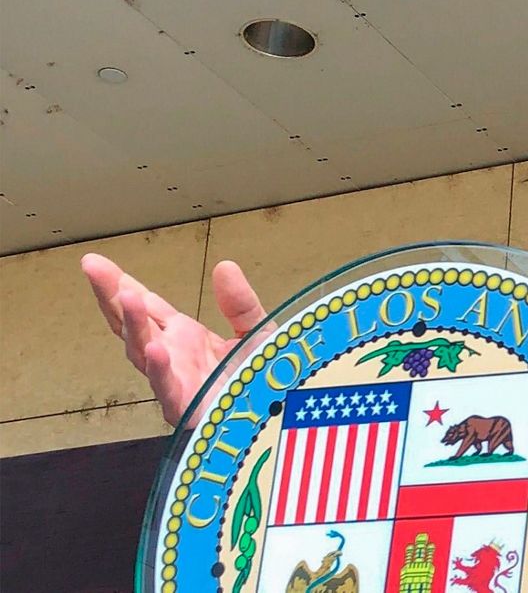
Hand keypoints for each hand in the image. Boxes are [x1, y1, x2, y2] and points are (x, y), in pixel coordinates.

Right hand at [80, 253, 267, 426]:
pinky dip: (160, 369)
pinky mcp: (188, 409)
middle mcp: (173, 357)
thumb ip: (240, 303)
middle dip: (111, 296)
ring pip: (143, 352)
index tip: (96, 262)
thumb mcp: (256, 331)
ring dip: (134, 325)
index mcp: (185, 337)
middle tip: (92, 266)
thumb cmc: (265, 380)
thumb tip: (224, 266)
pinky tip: (156, 349)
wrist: (284, 416)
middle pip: (133, 324)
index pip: (146, 307)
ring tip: (126, 296)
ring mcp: (175, 382)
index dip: (121, 285)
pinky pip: (168, 388)